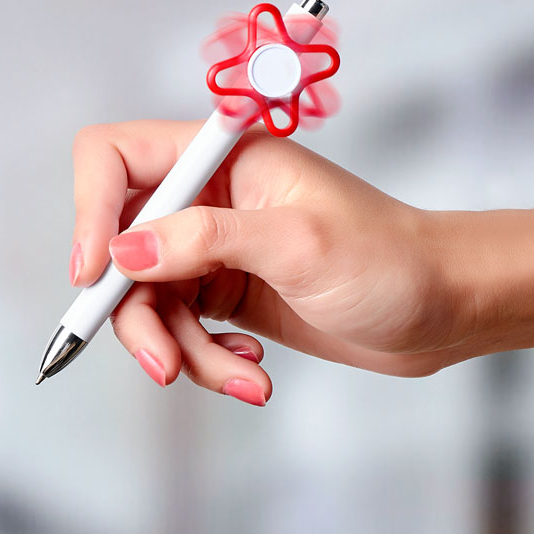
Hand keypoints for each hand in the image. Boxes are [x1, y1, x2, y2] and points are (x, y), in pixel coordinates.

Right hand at [69, 120, 463, 404]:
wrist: (444, 308)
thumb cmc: (390, 259)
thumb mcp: (298, 245)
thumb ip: (207, 240)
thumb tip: (124, 250)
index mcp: (223, 156)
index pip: (115, 156)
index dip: (90, 207)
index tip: (96, 273)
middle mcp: (210, 197)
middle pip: (121, 245)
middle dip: (138, 311)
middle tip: (165, 364)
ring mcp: (217, 248)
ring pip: (150, 300)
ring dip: (183, 351)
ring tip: (243, 378)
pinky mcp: (229, 293)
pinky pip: (184, 331)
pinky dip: (208, 360)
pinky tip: (253, 373)